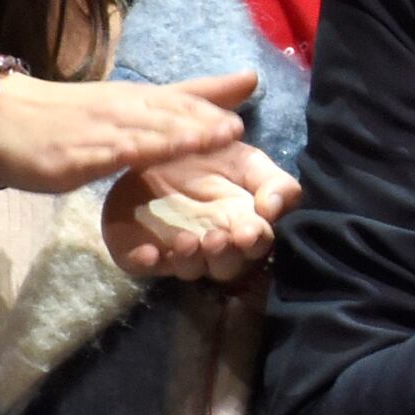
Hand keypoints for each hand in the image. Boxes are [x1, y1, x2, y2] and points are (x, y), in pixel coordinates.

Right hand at [0, 66, 259, 192]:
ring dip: (177, 134)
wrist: (0, 119)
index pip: (179, 101)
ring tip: (209, 139)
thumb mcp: (126, 104)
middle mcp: (120, 109)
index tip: (243, 119)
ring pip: (142, 130)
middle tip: (237, 131)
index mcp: (134, 99)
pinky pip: (105, 153)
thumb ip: (181, 98)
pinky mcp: (73, 155)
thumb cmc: (67, 116)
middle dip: (202, 122)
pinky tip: (147, 155)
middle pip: (166, 114)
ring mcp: (97, 131)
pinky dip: (130, 153)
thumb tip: (241, 81)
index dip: (211, 110)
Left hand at [108, 139, 295, 280]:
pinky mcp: (140, 249)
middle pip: (226, 267)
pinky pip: (141, 266)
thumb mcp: (247, 159)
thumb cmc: (211, 154)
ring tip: (187, 240)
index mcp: (244, 225)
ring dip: (190, 261)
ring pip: (189, 270)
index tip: (248, 232)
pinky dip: (144, 262)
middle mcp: (213, 244)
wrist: (159, 145)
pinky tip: (147, 254)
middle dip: (224, 257)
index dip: (254, 242)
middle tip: (217, 238)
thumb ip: (273, 182)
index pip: (257, 243)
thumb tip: (274, 209)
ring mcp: (176, 250)